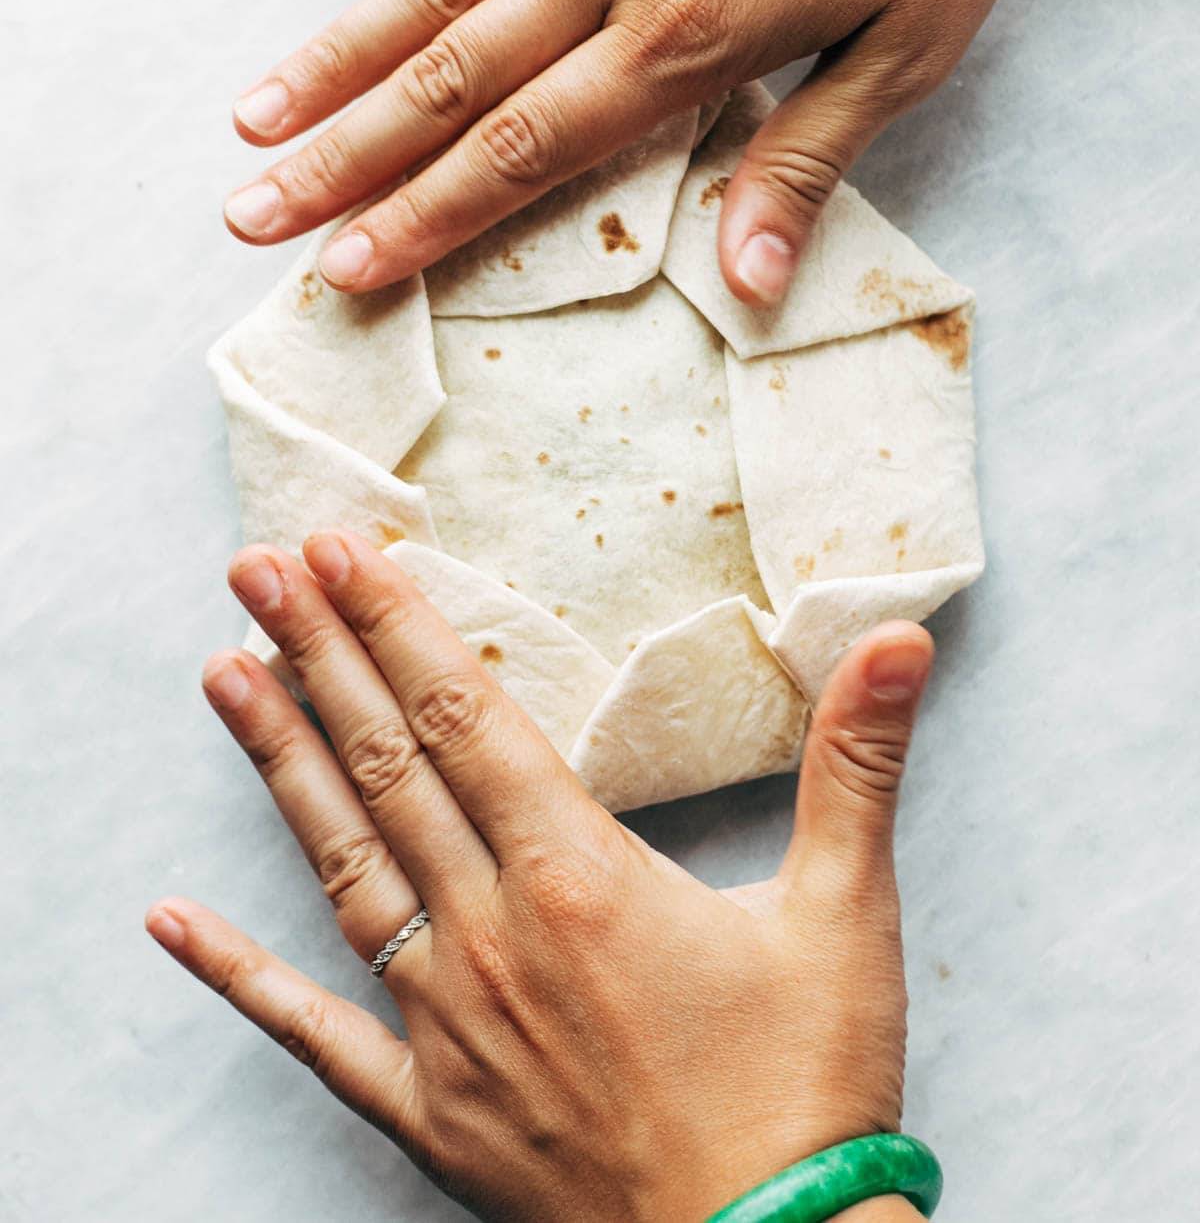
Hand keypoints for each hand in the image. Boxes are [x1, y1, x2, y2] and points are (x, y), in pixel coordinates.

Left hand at [148, 530, 934, 1221]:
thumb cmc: (806, 1093)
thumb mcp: (846, 914)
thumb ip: (856, 766)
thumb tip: (898, 640)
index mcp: (579, 878)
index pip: (465, 716)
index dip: (396, 626)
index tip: (338, 552)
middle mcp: (492, 935)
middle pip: (386, 766)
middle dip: (317, 656)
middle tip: (256, 569)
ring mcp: (444, 1022)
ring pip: (340, 863)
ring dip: (277, 762)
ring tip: (222, 674)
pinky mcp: (427, 1107)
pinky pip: (312, 1028)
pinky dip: (238, 972)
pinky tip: (171, 922)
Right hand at [223, 0, 1081, 304]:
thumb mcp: (905, 53)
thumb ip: (806, 164)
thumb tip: (746, 287)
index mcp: (683, 41)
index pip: (524, 153)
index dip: (427, 217)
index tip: (346, 266)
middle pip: (452, 80)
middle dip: (346, 159)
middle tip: (252, 214)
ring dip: (338, 49)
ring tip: (255, 111)